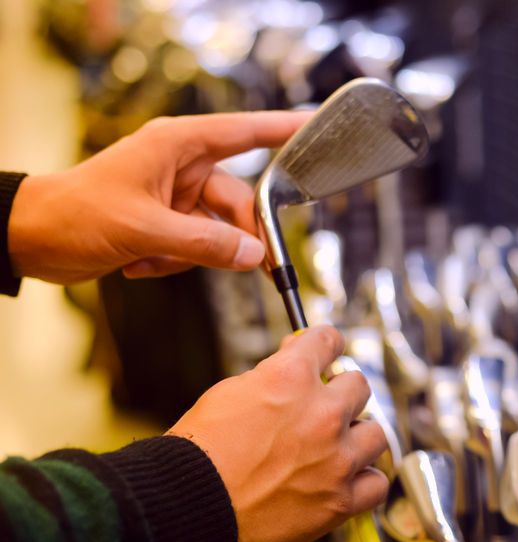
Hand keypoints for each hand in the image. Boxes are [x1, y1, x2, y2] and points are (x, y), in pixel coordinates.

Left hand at [7, 111, 310, 283]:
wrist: (30, 239)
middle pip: (238, 200)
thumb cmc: (75, 213)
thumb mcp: (144, 230)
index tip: (315, 126)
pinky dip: (174, 262)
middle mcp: (180, 167)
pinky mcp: (166, 223)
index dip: (282, 129)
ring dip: (192, 254)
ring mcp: (174, 196)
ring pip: (217, 230)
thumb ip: (204, 242)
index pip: (243, 133)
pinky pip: (196, 247)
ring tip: (154, 259)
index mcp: (176, 146)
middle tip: (261, 268)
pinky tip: (139, 264)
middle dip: (238, 236)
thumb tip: (254, 256)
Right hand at [167, 325, 388, 541]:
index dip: (327, 344)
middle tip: (326, 407)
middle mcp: (322, 414)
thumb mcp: (227, 395)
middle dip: (341, 393)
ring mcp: (336, 458)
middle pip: (359, 386)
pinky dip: (364, 481)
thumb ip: (270, 378)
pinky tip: (346, 480)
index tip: (328, 351)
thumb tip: (293, 363)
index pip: (328, 340)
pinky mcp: (340, 500)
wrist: (185, 512)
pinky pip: (376, 483)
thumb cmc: (196, 456)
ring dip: (358, 437)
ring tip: (336, 447)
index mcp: (291, 378)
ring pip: (376, 434)